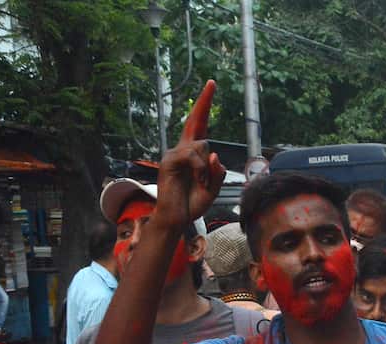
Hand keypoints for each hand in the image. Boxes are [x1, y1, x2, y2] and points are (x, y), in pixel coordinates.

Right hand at [154, 80, 225, 227]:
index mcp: (193, 155)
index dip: (204, 107)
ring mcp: (174, 154)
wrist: (177, 218)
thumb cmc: (192, 203)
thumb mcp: (212, 188)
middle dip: (204, 103)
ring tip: (202, 184)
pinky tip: (199, 181)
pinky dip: (200, 170)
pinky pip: (192, 156)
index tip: (211, 86)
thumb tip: (213, 154)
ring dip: (207, 168)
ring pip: (201, 146)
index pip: (199, 127)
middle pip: (195, 122)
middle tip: (212, 83)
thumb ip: (216, 172)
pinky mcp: (170, 161)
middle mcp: (182, 150)